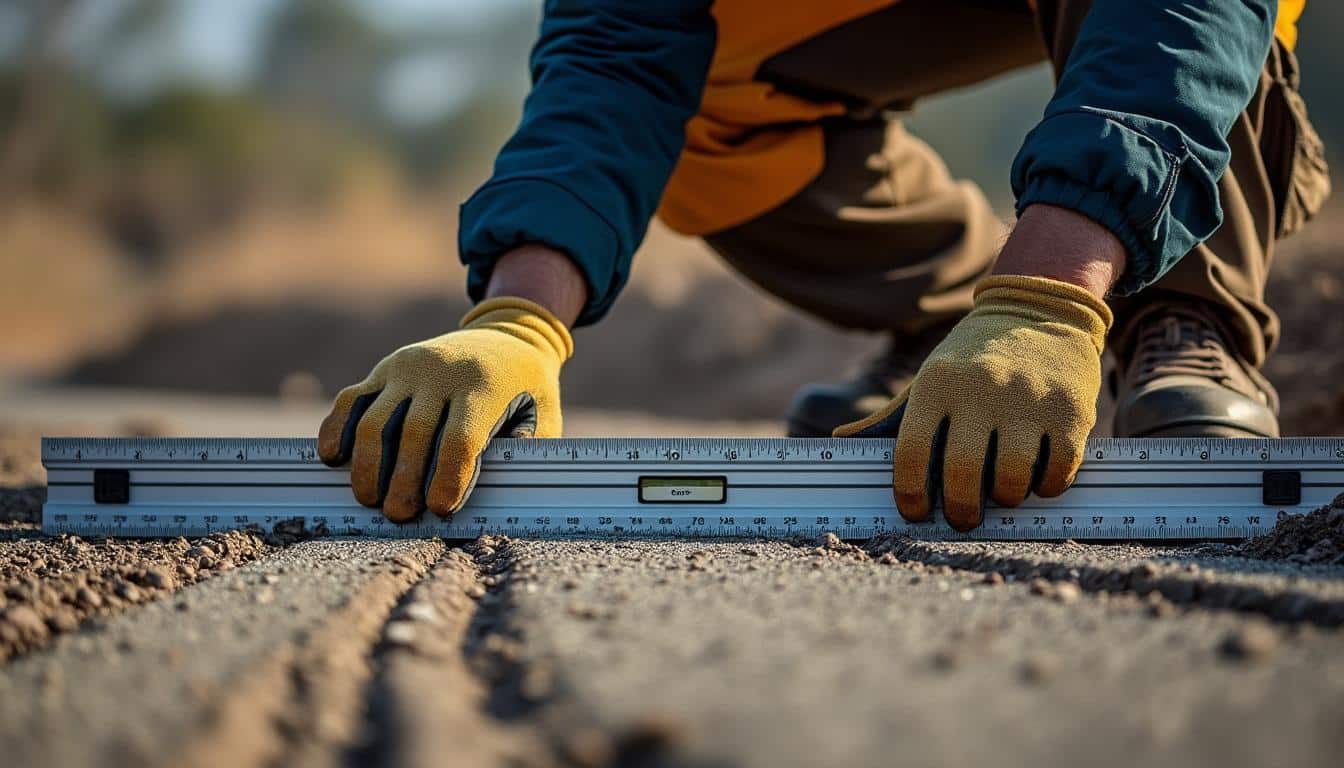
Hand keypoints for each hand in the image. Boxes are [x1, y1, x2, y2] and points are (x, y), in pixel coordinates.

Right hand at [317, 297, 572, 520]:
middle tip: (398, 516)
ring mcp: (407, 367)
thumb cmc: (527, 389)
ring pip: (375, 419)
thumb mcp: (544, 416)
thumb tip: (495, 497)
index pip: (460, 438)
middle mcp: (441, 373)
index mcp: (483, 386)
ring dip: (367, 464)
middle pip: (413, 434)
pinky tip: (333, 459)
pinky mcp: (385, 369)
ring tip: (368, 499)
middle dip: (402, 481)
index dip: (448, 477)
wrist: (508, 334)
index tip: (440, 509)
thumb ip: (523, 453)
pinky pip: (352, 400)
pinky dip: (337, 428)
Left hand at [834, 275, 1111, 529]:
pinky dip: (1044, 488)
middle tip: (962, 518)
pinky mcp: (1071, 411)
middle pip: (963, 475)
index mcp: (937, 386)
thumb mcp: (928, 377)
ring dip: (1004, 500)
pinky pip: (1058, 471)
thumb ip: (888, 416)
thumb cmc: (973, 358)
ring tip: (1001, 494)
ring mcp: (1029, 402)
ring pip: (1013, 481)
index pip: (912, 454)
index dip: (909, 494)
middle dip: (960, 511)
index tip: (914, 512)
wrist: (1040, 308)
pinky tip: (1035, 480)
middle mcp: (982, 392)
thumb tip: (839, 442)